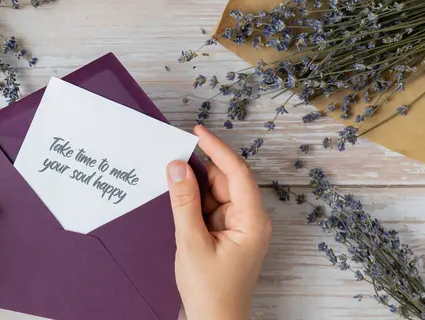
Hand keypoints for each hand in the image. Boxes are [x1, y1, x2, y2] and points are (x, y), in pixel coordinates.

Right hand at [167, 125, 270, 319]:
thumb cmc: (211, 292)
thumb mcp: (191, 243)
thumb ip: (183, 203)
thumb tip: (177, 168)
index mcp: (252, 221)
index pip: (237, 173)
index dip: (217, 149)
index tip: (197, 133)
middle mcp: (250, 220)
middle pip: (226, 182)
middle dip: (200, 171)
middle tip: (172, 157)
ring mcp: (239, 227)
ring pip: (216, 194)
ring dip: (195, 188)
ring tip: (172, 183)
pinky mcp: (228, 233)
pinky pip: (211, 208)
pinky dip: (195, 203)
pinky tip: (179, 201)